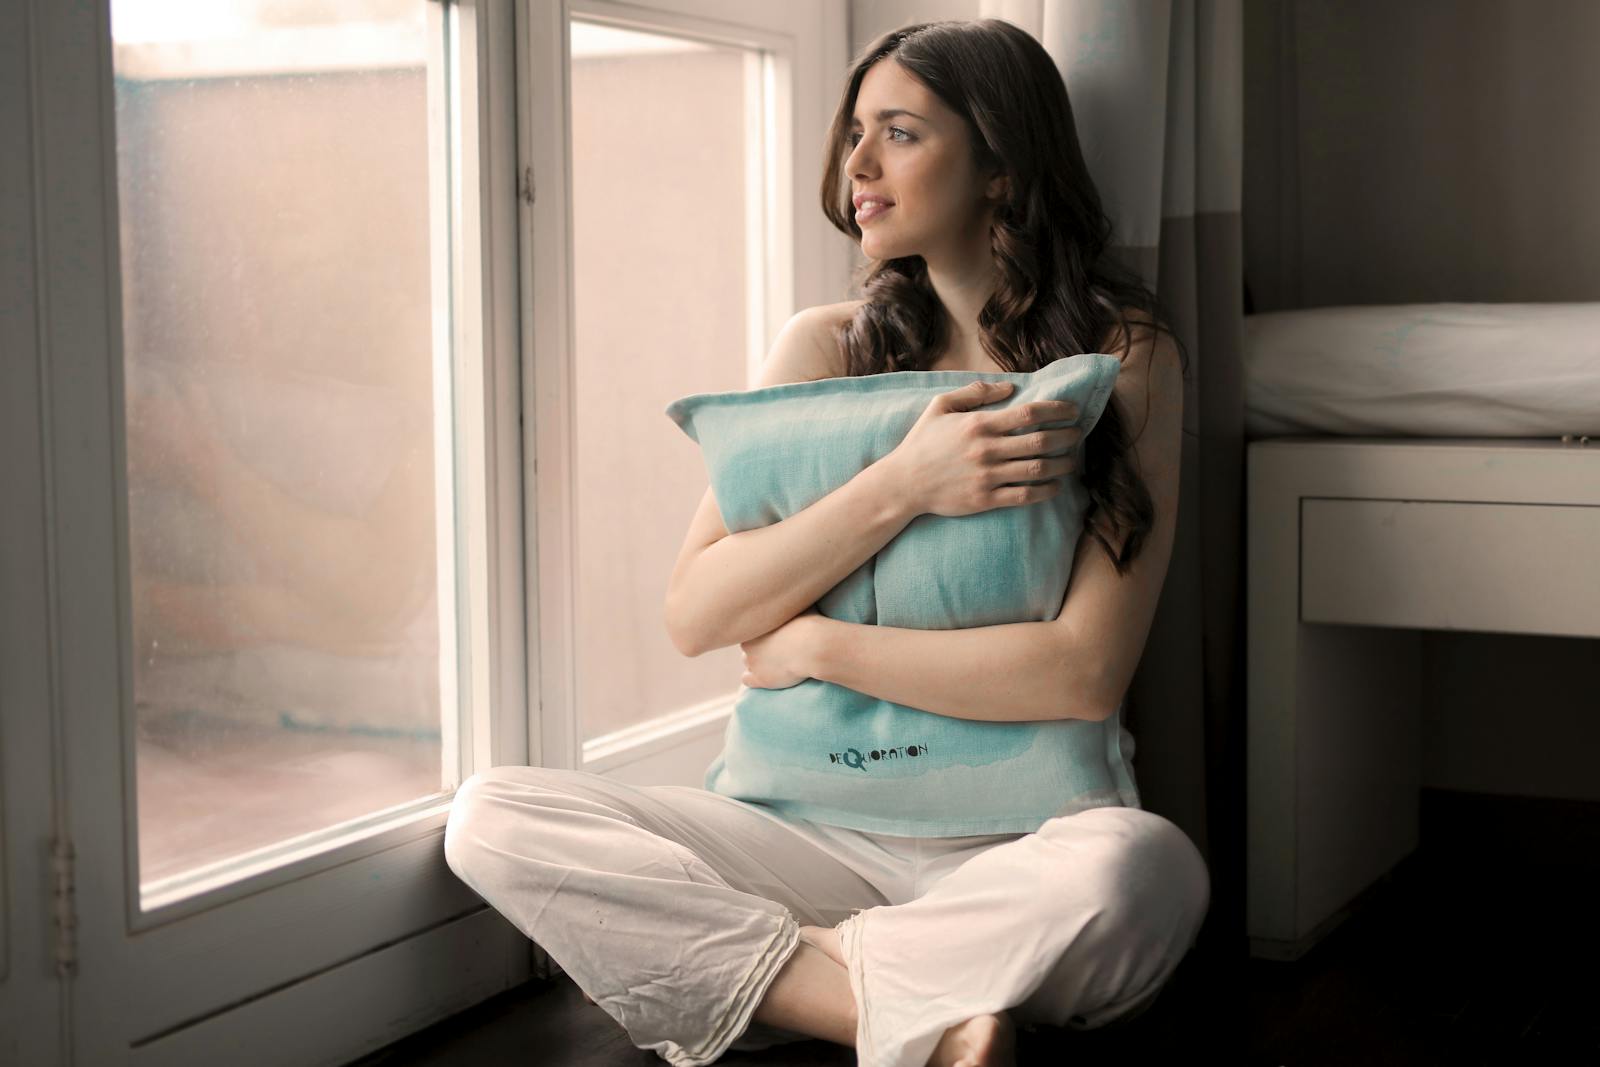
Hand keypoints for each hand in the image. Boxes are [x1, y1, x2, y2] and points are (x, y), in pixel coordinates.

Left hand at [739, 605, 822, 689]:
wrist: (813, 647)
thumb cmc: (809, 623)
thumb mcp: (798, 605)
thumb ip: (791, 602)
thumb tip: (797, 591)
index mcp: (754, 624)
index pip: (752, 628)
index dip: (764, 632)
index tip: (775, 633)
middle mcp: (748, 643)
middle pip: (748, 645)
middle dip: (759, 647)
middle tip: (776, 647)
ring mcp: (753, 662)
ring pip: (748, 662)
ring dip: (757, 662)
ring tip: (774, 662)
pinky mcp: (760, 679)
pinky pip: (746, 679)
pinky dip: (753, 678)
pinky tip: (764, 675)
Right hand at [883, 379, 1082, 518]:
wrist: (903, 484)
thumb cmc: (922, 442)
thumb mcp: (940, 406)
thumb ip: (975, 392)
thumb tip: (1010, 387)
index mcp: (979, 424)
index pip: (1029, 413)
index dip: (1057, 410)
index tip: (1073, 410)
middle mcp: (987, 450)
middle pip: (1041, 441)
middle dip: (1068, 436)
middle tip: (1079, 434)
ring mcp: (987, 476)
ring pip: (1038, 469)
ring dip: (1062, 464)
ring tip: (1072, 460)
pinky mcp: (985, 500)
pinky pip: (1025, 496)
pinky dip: (1046, 491)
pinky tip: (1055, 486)